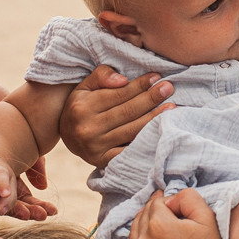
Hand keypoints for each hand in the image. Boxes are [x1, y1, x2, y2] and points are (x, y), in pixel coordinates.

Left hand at [0, 78, 55, 219]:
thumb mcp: (17, 128)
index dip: (33, 204)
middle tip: (38, 217)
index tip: (49, 212)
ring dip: (2, 206)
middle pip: (5, 200)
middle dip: (22, 209)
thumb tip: (41, 186)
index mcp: (1, 166)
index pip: (18, 193)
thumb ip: (31, 157)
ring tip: (15, 211)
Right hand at [58, 64, 173, 167]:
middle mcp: (88, 128)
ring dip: (154, 118)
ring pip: (132, 130)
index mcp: (83, 107)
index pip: (119, 94)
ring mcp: (96, 147)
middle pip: (128, 111)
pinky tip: (159, 132)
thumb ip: (101, 76)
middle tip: (169, 88)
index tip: (156, 77)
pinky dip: (145, 141)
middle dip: (151, 99)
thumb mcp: (84, 86)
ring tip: (172, 107)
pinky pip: (128, 151)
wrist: (67, 136)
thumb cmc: (80, 106)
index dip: (139, 85)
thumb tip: (123, 80)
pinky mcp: (102, 161)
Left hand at [121, 189, 235, 238]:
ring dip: (143, 230)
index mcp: (159, 225)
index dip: (168, 203)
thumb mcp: (207, 216)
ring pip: (133, 236)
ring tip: (157, 231)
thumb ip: (186, 197)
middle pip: (142, 218)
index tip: (176, 209)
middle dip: (154, 215)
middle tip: (169, 218)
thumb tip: (168, 200)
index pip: (155, 203)